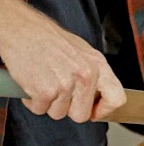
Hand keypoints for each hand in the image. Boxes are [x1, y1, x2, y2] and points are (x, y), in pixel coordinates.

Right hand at [0, 0, 125, 121]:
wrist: (23, 31)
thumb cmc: (51, 40)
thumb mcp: (84, 53)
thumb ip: (95, 75)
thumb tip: (100, 96)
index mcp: (99, 66)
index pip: (117, 98)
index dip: (104, 111)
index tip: (94, 112)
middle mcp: (86, 76)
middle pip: (82, 115)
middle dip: (69, 109)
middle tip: (60, 94)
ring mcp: (66, 85)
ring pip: (59, 114)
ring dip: (49, 103)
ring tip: (45, 82)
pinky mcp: (45, 91)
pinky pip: (40, 110)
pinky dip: (33, 101)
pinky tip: (33, 84)